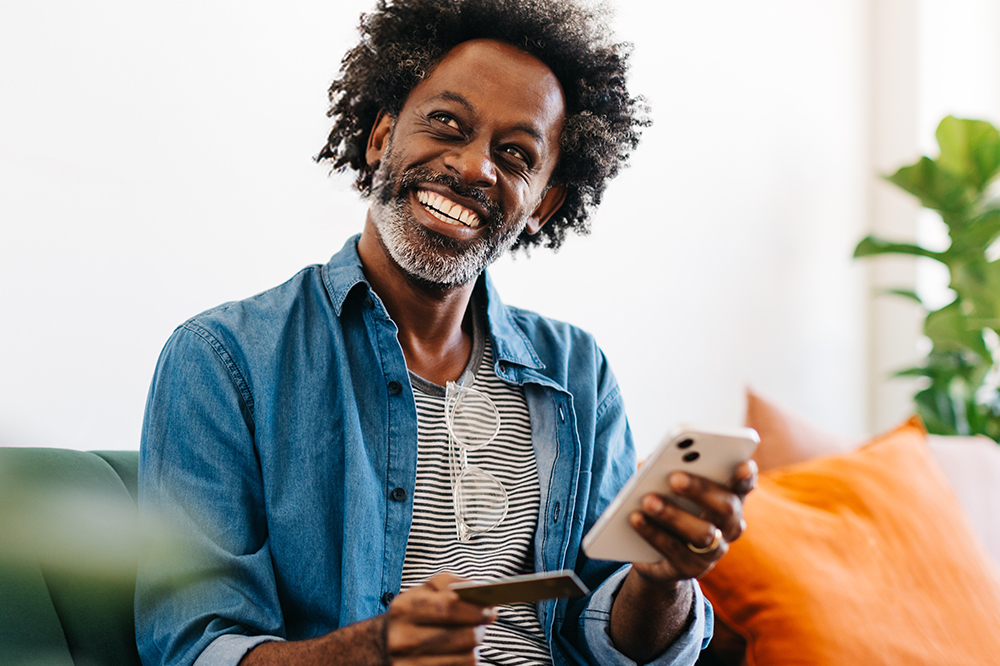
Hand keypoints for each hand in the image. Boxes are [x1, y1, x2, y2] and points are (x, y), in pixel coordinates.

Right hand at [386, 573, 497, 665]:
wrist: (381, 645)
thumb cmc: (412, 613)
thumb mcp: (423, 591)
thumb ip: (451, 583)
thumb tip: (482, 590)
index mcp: (404, 609)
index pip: (448, 607)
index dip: (475, 609)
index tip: (491, 609)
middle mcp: (404, 639)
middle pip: (463, 636)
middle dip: (481, 628)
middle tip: (485, 622)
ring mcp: (410, 665)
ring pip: (467, 658)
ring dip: (476, 647)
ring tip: (471, 637)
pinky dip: (466, 661)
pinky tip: (460, 652)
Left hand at [627, 459, 756, 582]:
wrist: (653, 551)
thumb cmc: (668, 502)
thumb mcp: (671, 487)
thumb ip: (673, 472)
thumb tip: (657, 464)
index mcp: (730, 499)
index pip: (744, 485)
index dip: (746, 476)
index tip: (743, 463)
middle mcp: (730, 527)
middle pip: (727, 508)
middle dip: (701, 490)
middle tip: (673, 477)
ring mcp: (714, 551)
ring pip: (703, 534)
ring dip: (673, 515)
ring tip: (647, 500)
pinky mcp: (692, 568)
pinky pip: (675, 551)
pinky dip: (653, 532)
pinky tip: (635, 518)